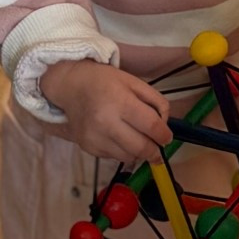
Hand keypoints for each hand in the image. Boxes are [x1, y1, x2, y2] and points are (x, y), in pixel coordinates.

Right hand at [43, 60, 172, 161]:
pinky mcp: (88, 148)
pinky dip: (122, 151)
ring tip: (138, 141)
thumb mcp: (134, 82)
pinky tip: (119, 138)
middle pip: (141, 148)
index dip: (164, 135)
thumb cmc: (105, 81)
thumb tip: (164, 126)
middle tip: (158, 150)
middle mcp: (106, 123)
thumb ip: (156, 101)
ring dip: (138, 153)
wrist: (71, 86)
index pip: (151, 126)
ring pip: (129, 157)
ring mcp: (95, 138)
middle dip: (155, 152)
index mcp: (120, 102)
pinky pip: (114, 157)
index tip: (167, 138)